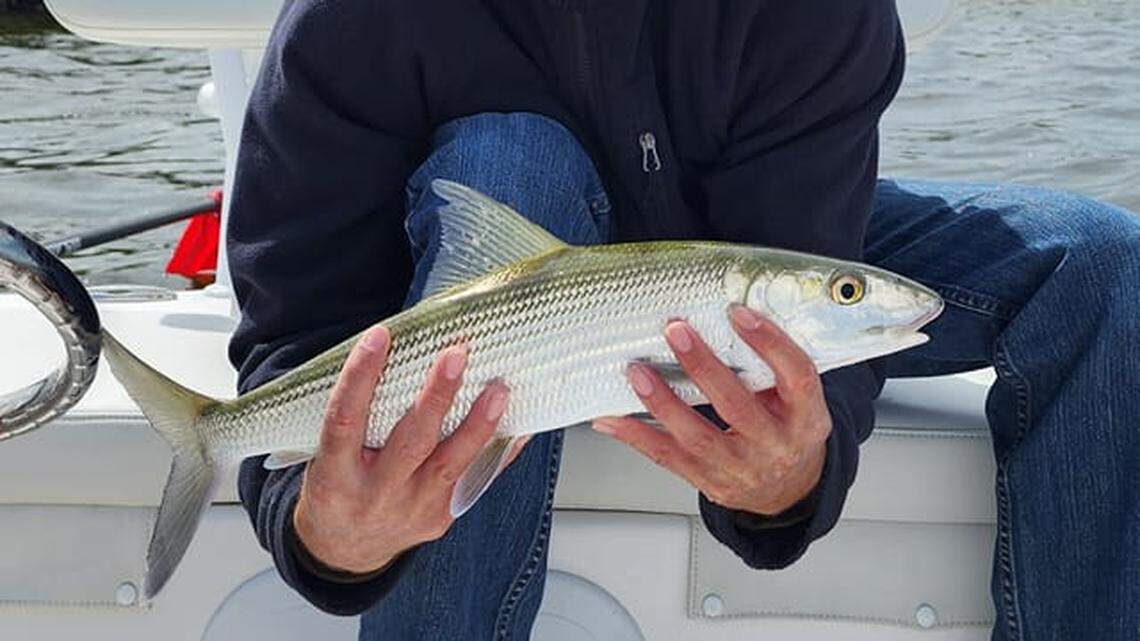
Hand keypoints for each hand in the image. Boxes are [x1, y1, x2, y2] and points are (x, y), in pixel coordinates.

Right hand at [293, 324, 516, 573]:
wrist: (345, 549)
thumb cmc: (339, 486)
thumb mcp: (327, 456)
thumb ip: (355, 416)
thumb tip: (398, 353)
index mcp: (335, 474)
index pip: (344, 419)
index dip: (360, 377)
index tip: (381, 334)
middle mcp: (374, 494)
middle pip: (410, 442)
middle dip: (436, 396)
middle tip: (456, 355)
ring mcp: (411, 509)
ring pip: (450, 464)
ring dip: (479, 423)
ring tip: (499, 388)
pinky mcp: (439, 518)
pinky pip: (473, 479)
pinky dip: (497, 450)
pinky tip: (518, 424)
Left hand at [592, 304, 830, 515]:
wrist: (789, 489)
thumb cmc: (787, 430)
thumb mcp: (797, 400)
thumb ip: (771, 368)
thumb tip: (723, 316)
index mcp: (806, 417)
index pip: (796, 375)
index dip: (769, 342)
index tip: (738, 312)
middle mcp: (775, 445)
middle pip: (736, 405)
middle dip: (703, 366)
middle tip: (676, 331)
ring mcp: (740, 469)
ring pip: (697, 436)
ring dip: (661, 402)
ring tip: (637, 372)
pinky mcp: (709, 482)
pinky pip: (667, 457)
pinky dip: (635, 435)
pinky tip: (611, 418)